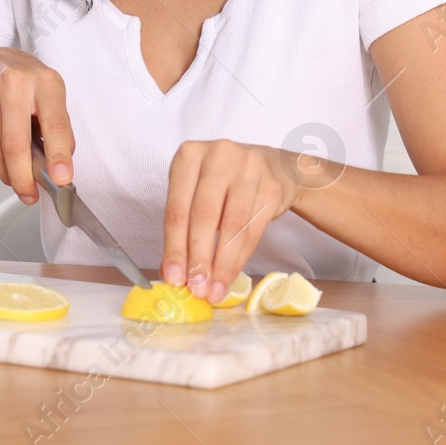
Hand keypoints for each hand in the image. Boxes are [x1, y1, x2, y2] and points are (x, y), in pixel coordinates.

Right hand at [0, 49, 74, 204]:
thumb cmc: (24, 83)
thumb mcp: (51, 97)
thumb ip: (59, 130)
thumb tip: (59, 168)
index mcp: (45, 82)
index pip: (54, 124)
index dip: (58, 155)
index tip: (61, 179)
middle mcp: (14, 81)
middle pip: (15, 144)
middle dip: (23, 178)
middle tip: (28, 194)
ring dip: (6, 173)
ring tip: (15, 178)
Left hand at [161, 140, 300, 303]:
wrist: (273, 167)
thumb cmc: (225, 182)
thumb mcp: (197, 192)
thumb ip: (183, 226)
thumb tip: (172, 271)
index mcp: (189, 155)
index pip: (177, 208)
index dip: (174, 247)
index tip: (173, 276)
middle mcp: (218, 156)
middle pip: (204, 217)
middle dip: (198, 258)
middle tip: (195, 288)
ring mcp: (248, 168)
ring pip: (231, 226)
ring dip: (220, 264)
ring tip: (213, 289)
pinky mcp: (271, 186)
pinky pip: (253, 230)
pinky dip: (239, 258)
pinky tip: (230, 275)